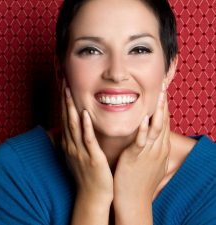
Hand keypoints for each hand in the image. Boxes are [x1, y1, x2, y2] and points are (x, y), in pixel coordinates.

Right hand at [61, 81, 112, 200]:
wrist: (93, 197)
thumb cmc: (88, 176)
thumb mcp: (77, 157)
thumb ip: (75, 142)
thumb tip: (73, 131)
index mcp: (69, 144)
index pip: (65, 119)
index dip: (64, 102)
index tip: (64, 87)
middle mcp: (72, 146)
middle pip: (66, 118)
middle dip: (65, 99)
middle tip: (64, 81)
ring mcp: (80, 152)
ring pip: (73, 126)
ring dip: (71, 108)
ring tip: (69, 91)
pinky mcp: (92, 158)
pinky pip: (87, 139)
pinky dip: (84, 126)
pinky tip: (83, 113)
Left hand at [113, 89, 169, 208]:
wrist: (133, 200)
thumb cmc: (138, 180)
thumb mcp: (149, 162)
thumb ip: (150, 148)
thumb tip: (150, 137)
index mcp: (159, 148)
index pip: (164, 123)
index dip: (164, 106)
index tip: (163, 91)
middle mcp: (157, 149)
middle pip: (163, 122)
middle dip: (163, 103)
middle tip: (164, 85)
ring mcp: (148, 154)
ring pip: (156, 129)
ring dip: (157, 111)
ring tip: (159, 96)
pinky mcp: (136, 158)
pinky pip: (141, 142)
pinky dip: (144, 130)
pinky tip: (144, 118)